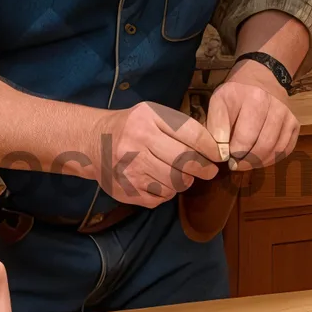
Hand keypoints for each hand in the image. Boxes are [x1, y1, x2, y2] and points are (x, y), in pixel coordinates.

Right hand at [95, 102, 219, 208]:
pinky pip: (160, 197)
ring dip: (183, 181)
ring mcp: (130, 169)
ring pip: (175, 183)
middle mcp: (137, 144)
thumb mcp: (151, 114)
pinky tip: (159, 181)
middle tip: (208, 170)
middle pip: (185, 162)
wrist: (93, 142)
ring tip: (178, 173)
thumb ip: (179, 127)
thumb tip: (212, 148)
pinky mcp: (127, 190)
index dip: (210, 148)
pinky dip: (166, 191)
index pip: (190, 135)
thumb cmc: (130, 126)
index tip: (218, 155)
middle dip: (202, 168)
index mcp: (147, 119)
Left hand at [206, 62, 299, 172]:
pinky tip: (258, 159)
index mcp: (254, 99)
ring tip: (244, 163)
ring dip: (258, 162)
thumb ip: (216, 126)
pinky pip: (285, 150)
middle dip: (245, 161)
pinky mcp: (295, 124)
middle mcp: (275, 107)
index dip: (232, 153)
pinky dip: (271, 159)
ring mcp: (287, 116)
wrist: (262, 77)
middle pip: (262, 146)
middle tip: (234, 164)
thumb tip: (221, 153)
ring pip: (275, 150)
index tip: (224, 156)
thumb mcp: (219, 101)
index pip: (244, 137)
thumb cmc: (237, 92)